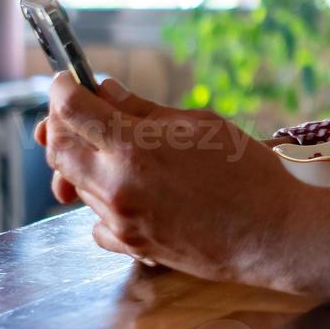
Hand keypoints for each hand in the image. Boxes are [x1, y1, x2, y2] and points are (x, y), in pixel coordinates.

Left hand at [43, 73, 329, 301]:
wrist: (272, 233)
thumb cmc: (248, 173)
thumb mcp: (201, 125)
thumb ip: (144, 110)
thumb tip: (106, 91)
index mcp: (134, 147)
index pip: (71, 110)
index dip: (62, 89)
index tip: (66, 82)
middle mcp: (116, 185)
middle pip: (57, 149)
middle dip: (60, 125)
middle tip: (80, 113)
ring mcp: (119, 220)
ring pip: (75, 184)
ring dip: (85, 161)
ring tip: (119, 150)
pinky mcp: (129, 246)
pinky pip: (95, 220)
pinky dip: (103, 202)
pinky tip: (134, 192)